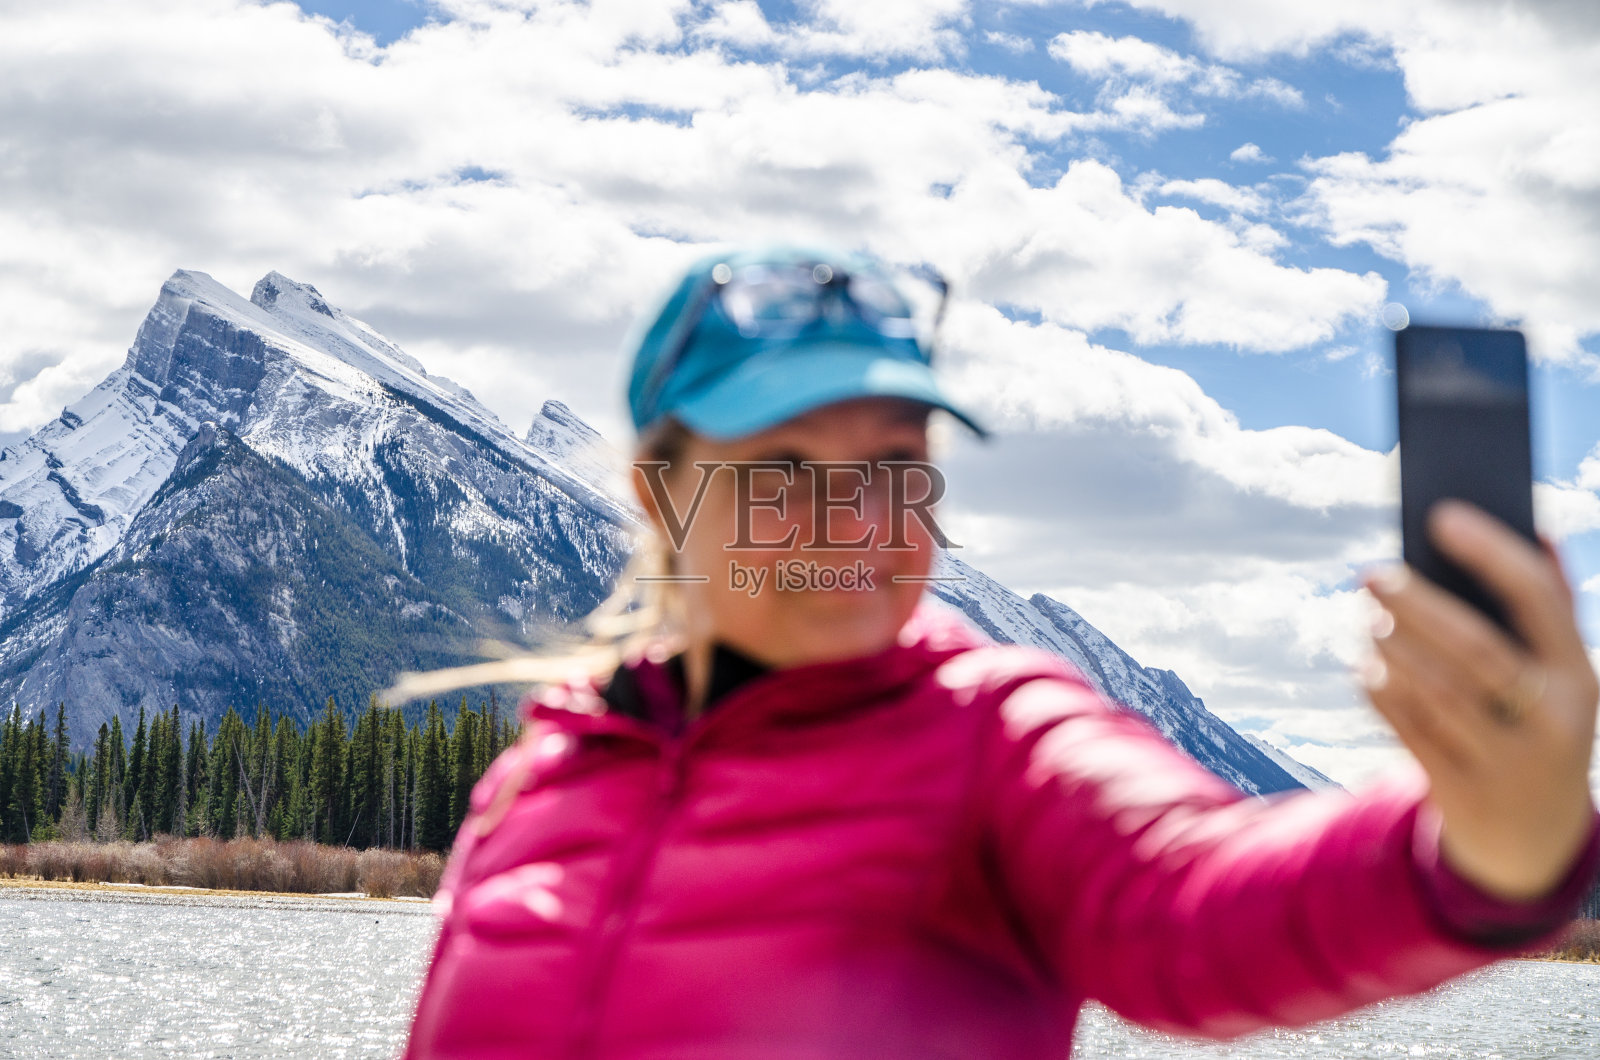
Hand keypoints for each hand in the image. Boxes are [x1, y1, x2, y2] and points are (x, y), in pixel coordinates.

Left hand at [1362, 500, 1597, 901]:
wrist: (1535, 838)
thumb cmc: (1538, 723)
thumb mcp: (1559, 675)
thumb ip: (1550, 606)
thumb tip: (1532, 528)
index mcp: (1578, 675)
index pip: (1538, 599)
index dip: (1490, 552)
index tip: (1441, 515)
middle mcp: (1550, 718)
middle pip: (1475, 647)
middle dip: (1418, 604)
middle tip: (1372, 572)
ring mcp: (1507, 760)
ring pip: (1435, 690)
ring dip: (1391, 647)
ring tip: (1368, 619)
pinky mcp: (1462, 791)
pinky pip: (1409, 729)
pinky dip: (1380, 691)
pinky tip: (1365, 666)